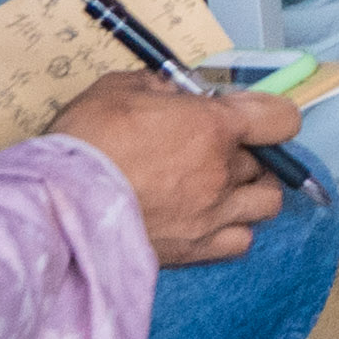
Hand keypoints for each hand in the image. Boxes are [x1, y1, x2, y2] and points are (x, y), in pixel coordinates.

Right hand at [49, 72, 303, 264]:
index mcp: (213, 128)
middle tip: (212, 148)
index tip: (251, 115)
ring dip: (251, 191)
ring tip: (221, 186)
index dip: (271, 114)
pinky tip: (207, 218)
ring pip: (265, 204)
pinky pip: (240, 242)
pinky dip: (234, 230)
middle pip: (265, 162)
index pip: (281, 119)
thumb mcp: (120, 89)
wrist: (57, 207)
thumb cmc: (85, 144)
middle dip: (246, 151)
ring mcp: (212, 216)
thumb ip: (161, 87)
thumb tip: (178, 94)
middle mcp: (222, 173)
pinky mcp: (195, 251)